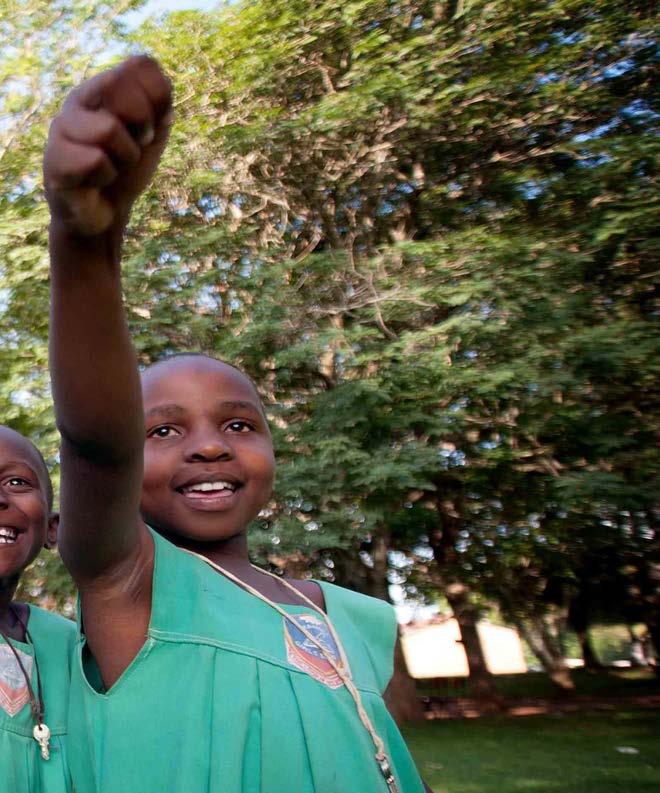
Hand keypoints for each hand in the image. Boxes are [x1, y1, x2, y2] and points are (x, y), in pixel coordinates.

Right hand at [44, 56, 171, 236]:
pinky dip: (106, 177)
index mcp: (104, 88)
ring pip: (109, 129)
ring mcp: (62, 126)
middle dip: (142, 125)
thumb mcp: (151, 137)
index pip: (141, 66)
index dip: (159, 99)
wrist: (106, 214)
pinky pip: (96, 161)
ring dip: (124, 158)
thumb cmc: (126, 171)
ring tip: (112, 166)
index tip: (152, 126)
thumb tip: (160, 94)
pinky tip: (93, 181)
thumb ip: (160, 110)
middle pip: (120, 84)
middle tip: (134, 147)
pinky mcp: (53, 158)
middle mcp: (79, 100)